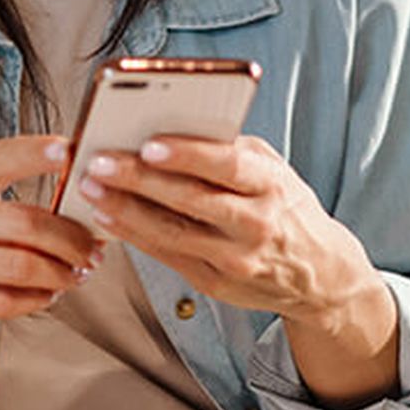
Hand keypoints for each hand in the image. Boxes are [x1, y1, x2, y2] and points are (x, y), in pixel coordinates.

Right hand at [0, 134, 105, 331]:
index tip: (72, 152)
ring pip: (19, 265)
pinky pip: (1, 301)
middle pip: (25, 221)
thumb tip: (79, 195)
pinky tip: (46, 295)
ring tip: (75, 275)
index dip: (38, 153)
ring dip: (59, 273)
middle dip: (71, 239)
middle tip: (93, 250)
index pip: (1, 157)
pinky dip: (34, 300)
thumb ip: (6, 194)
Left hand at [75, 134, 383, 330]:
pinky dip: (133, 236)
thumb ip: (228, 149)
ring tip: (90, 188)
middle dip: (139, 180)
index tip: (149, 144)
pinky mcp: (216, 284)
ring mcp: (236, 259)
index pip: (228, 165)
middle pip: (191, 200)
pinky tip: (106, 217)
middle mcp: (257, 224)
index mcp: (272, 184)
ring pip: (173, 233)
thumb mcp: (271, 168)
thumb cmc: (285, 205)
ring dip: (125, 210)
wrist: (319, 273)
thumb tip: (169, 125)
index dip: (188, 155)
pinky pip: (167, 256)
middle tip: (98, 162)